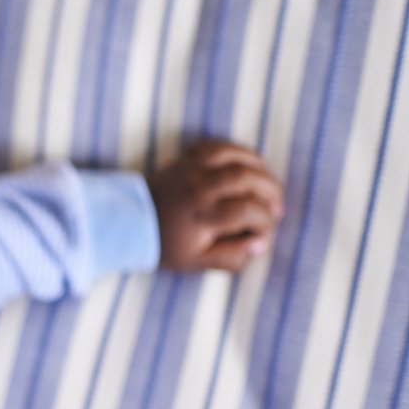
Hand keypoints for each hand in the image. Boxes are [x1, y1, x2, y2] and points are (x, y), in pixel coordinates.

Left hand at [148, 140, 284, 271]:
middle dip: (271, 192)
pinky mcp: (189, 157)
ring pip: (238, 156)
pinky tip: (252, 169)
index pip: (248, 210)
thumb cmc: (168, 244)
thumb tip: (260, 243)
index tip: (265, 231)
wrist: (132, 220)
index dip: (265, 221)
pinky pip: (222, 146)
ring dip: (262, 170)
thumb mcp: (196, 262)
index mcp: (201, 214)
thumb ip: (232, 258)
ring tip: (270, 188)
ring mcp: (193, 167)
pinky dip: (242, 154)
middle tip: (277, 208)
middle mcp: (198, 186)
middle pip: (248, 178)